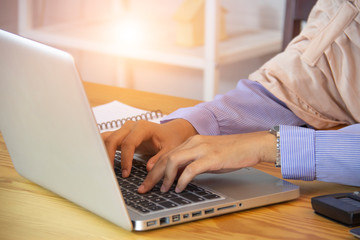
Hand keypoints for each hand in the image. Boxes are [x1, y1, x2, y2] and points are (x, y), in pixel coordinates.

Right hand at [101, 119, 196, 177]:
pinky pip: (107, 140)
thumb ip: (160, 158)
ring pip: (107, 138)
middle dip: (109, 156)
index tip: (126, 173)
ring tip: (102, 169)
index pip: (128, 143)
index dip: (126, 159)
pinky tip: (100, 161)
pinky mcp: (120, 135)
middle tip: (110, 173)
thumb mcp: (170, 149)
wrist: (169, 132)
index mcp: (143, 127)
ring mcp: (124, 129)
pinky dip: (102, 149)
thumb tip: (148, 169)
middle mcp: (130, 126)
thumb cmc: (170, 140)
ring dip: (103, 153)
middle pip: (113, 139)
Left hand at [138, 131, 275, 193]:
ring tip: (163, 189)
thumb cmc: (230, 152)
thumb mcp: (206, 156)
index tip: (146, 182)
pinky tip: (180, 188)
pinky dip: (182, 180)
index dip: (153, 170)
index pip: (166, 155)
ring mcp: (202, 149)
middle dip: (153, 175)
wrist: (250, 144)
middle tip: (144, 188)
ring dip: (165, 177)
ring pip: (174, 161)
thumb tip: (177, 176)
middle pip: (165, 158)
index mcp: (190, 141)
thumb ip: (191, 162)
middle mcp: (193, 142)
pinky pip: (191, 169)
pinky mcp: (211, 157)